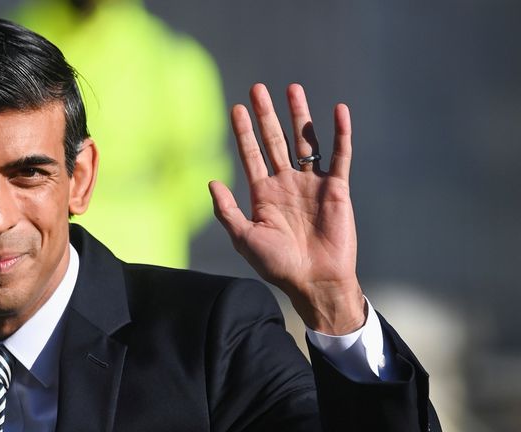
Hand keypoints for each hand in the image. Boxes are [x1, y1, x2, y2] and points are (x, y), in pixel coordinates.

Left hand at [209, 83, 364, 334]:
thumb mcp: (244, 238)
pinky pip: (340, 156)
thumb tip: (211, 182)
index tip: (236, 108)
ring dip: (299, 115)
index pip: (251, 154)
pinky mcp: (337, 189)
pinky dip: (341, 134)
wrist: (313, 280)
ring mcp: (311, 184)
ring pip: (306, 141)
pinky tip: (338, 111)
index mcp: (263, 194)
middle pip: (275, 140)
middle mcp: (286, 183)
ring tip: (292, 89)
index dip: (243, 131)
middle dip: (266, 115)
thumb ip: (227, 210)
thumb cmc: (276, 265)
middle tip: (258, 88)